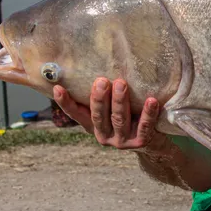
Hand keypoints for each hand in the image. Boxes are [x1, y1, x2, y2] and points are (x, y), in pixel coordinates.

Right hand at [52, 77, 167, 150]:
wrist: (153, 144)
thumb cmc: (129, 119)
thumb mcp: (112, 111)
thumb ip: (104, 98)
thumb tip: (96, 66)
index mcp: (94, 126)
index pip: (76, 114)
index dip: (65, 103)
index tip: (57, 88)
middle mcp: (105, 135)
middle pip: (99, 116)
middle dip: (99, 98)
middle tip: (101, 81)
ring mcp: (122, 141)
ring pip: (119, 119)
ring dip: (120, 101)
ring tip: (121, 84)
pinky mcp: (141, 142)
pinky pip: (145, 126)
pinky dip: (148, 113)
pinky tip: (151, 101)